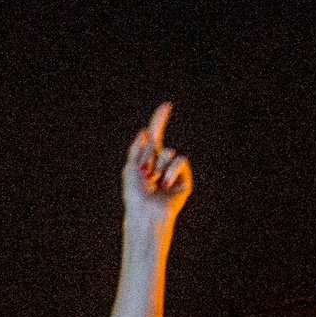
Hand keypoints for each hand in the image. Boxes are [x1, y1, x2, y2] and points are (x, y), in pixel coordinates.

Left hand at [123, 102, 193, 238]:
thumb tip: (145, 130)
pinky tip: (165, 183)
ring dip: (158, 165)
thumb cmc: (135, 193)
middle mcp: (159, 164)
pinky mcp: (184, 179)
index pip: (153, 137)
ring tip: (154, 180)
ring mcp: (172, 171)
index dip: (159, 120)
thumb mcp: (131, 166)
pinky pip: (181, 160)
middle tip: (145, 172)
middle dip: (150, 148)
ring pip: (169, 151)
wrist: (146, 211)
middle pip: (159, 140)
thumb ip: (138, 148)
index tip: (167, 105)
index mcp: (145, 160)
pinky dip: (171, 170)